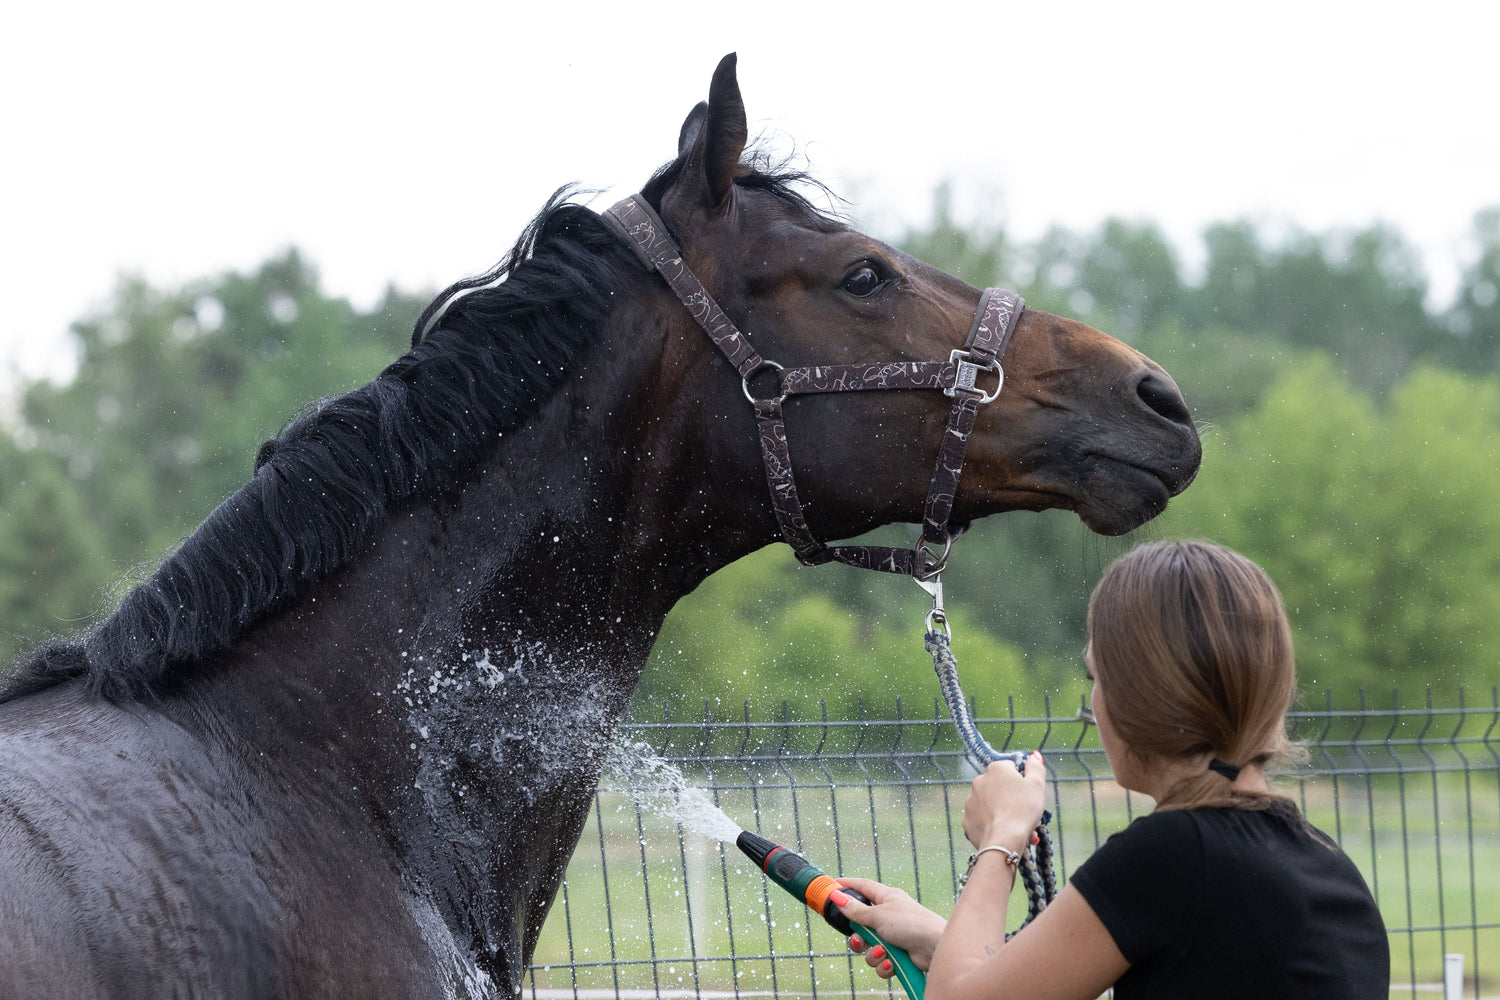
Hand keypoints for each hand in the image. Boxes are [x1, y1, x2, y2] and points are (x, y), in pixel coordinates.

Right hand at [829, 876, 945, 973]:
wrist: (934, 947)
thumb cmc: (911, 924)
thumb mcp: (878, 915)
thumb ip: (856, 910)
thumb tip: (837, 897)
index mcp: (887, 898)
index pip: (863, 886)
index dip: (848, 885)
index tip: (833, 885)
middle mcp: (889, 915)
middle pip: (862, 924)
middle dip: (858, 937)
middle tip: (858, 940)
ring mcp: (894, 935)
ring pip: (870, 946)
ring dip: (873, 953)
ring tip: (882, 952)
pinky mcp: (899, 953)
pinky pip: (881, 960)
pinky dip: (884, 963)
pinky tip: (891, 962)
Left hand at [962, 752, 1045, 851]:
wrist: (1003, 840)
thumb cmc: (1023, 810)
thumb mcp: (1037, 785)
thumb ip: (1036, 767)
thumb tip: (1034, 755)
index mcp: (996, 769)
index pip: (1012, 769)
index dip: (1023, 782)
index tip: (1029, 795)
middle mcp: (979, 781)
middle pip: (1001, 788)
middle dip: (1014, 799)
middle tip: (1026, 814)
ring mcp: (971, 801)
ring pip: (992, 805)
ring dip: (1004, 813)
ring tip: (1018, 828)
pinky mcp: (967, 820)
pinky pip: (983, 820)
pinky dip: (993, 825)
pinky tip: (1004, 833)